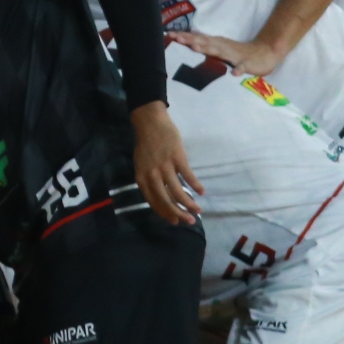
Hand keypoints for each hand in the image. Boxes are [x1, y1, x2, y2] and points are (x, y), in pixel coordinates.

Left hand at [130, 102, 202, 226]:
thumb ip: (150, 181)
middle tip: (189, 221)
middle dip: (178, 214)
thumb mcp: (142, 165)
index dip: (165, 213)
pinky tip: (201, 191)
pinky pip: (187, 175)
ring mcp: (165, 166)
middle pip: (165, 200)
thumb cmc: (146, 145)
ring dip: (189, 203)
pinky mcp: (177, 157)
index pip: (153, 202)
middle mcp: (152, 175)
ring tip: (198, 210)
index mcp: (142, 178)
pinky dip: (195, 185)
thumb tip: (162, 197)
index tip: (175, 221)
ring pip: (177, 191)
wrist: (150, 122)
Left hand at [170, 30, 274, 75]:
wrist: (265, 52)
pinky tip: (234, 73)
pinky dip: (238, 69)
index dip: (184, 37)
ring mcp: (235, 55)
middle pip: (204, 42)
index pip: (197, 39)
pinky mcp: (247, 63)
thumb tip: (187, 47)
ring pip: (220, 51)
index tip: (168, 35)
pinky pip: (242, 67)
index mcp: (216, 44)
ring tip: (195, 49)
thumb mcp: (220, 50)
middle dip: (190, 40)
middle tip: (176, 38)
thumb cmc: (238, 53)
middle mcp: (223, 46)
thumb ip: (206, 49)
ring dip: (208, 50)